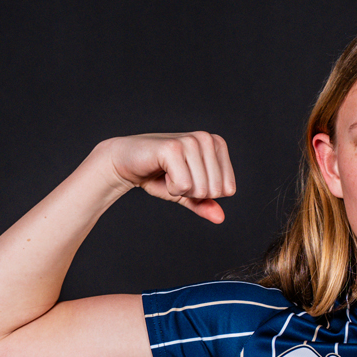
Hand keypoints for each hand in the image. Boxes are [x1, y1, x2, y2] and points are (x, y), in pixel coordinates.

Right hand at [104, 132, 236, 221]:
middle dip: (193, 193)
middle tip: (176, 177)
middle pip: (215, 190)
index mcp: (217, 145)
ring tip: (168, 173)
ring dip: (181, 190)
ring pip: (200, 189)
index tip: (188, 178)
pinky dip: (171, 188)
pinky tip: (162, 172)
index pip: (228, 189)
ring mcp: (190, 141)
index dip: (205, 193)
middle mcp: (206, 139)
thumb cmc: (159, 175)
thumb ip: (205, 204)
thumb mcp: (187, 193)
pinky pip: (184, 186)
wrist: (128, 163)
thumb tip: (220, 217)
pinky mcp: (173, 148)